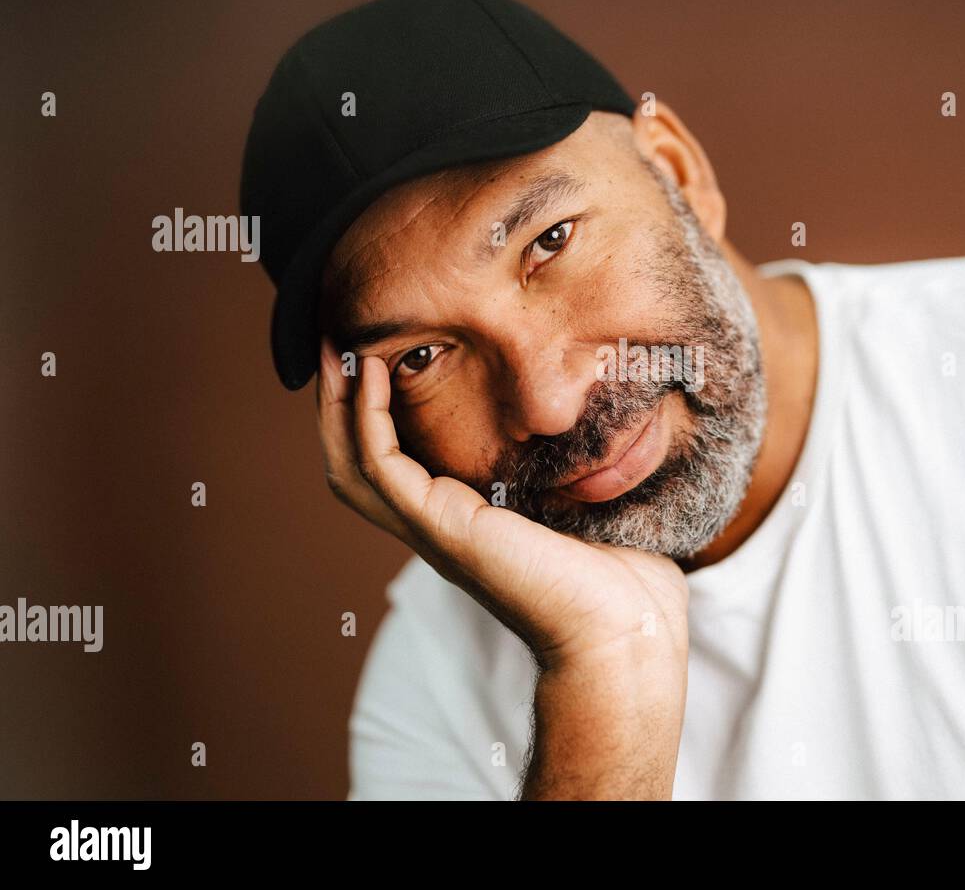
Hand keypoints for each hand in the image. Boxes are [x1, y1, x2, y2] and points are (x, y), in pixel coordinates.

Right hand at [315, 337, 688, 671]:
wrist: (622, 630)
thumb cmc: (616, 578)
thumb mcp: (582, 501)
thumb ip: (570, 465)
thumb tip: (594, 415)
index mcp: (463, 522)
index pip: (394, 464)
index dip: (374, 413)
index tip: (376, 355)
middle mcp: (438, 527)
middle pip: (354, 464)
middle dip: (338, 404)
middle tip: (333, 344)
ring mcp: (434, 529)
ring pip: (352, 465)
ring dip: (337, 406)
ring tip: (336, 349)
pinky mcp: (443, 527)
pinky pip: (381, 465)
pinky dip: (367, 417)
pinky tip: (372, 374)